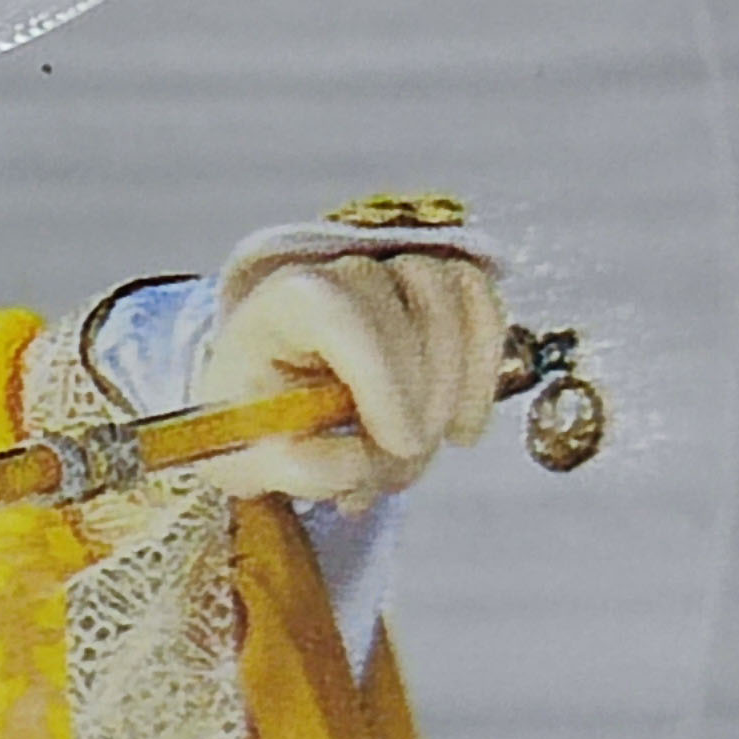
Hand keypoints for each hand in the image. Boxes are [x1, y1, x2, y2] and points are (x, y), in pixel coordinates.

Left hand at [189, 239, 505, 506]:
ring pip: (452, 301)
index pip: (338, 310)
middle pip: (407, 307)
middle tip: (406, 457)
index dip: (382, 376)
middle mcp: (335, 270)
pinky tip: (460, 429)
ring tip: (423, 447)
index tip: (400, 443)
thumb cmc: (261, 425)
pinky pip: (482, 305)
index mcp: (278, 304)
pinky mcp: (437, 285)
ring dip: (454, 386)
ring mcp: (390, 270)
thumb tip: (360, 463)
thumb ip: (301, 468)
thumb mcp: (256, 463)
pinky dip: (482, 372)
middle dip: (421, 397)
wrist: (275, 406)